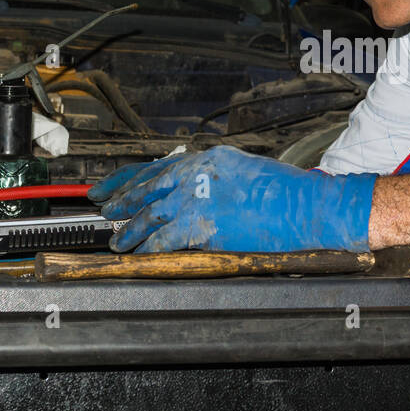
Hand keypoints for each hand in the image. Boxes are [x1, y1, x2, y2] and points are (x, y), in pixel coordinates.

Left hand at [87, 146, 376, 253]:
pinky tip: (139, 252)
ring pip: (151, 213)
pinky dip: (148, 246)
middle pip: (149, 186)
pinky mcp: (203, 224)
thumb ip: (216, 177)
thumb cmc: (286, 191)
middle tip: (104, 205)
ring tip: (117, 238)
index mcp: (209, 158)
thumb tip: (195, 190)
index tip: (117, 183)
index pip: (160, 166)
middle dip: (122, 197)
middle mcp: (198, 173)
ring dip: (131, 228)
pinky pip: (165, 237)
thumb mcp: (246, 170)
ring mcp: (198, 198)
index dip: (133, 177)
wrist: (305, 205)